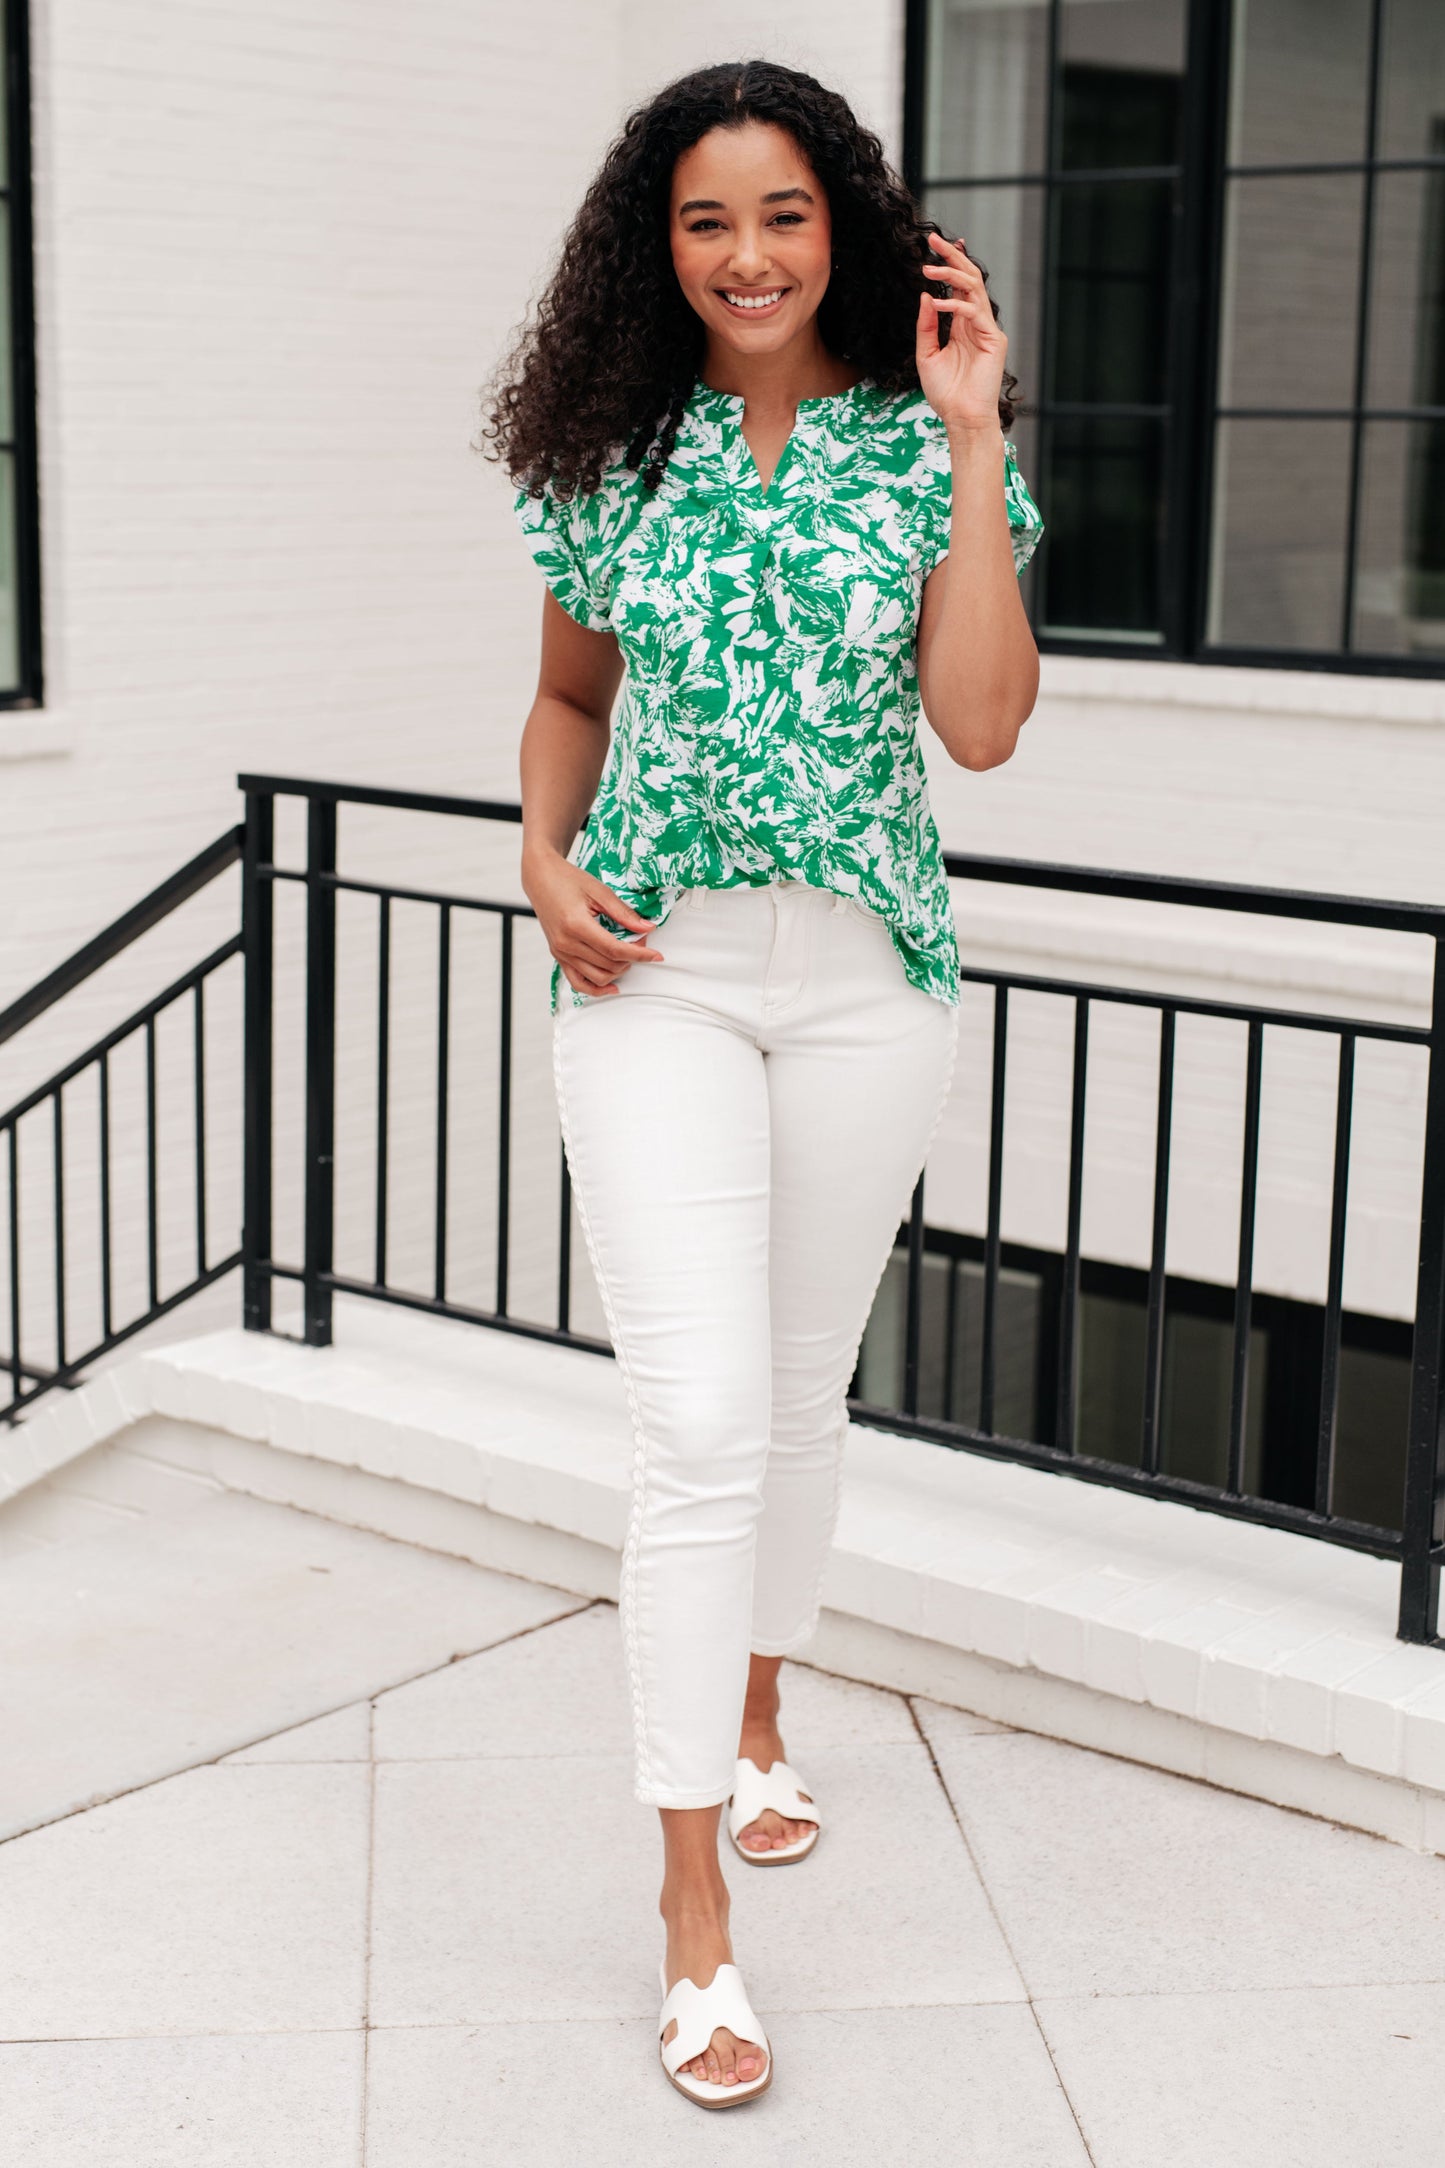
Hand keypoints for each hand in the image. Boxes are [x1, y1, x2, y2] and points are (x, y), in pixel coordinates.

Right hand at [522, 847, 663, 997]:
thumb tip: (647, 928)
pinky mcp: (558, 956)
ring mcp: (560, 953)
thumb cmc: (568, 880)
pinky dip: (597, 988)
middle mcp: (566, 943)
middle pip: (608, 965)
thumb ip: (624, 913)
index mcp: (576, 925)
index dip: (639, 955)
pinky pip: (578, 983)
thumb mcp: (600, 891)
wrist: (541, 879)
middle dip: (631, 958)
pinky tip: (613, 985)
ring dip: (618, 971)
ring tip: (628, 956)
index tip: (656, 955)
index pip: (614, 950)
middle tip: (641, 943)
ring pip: (597, 978)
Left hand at [916, 232, 1006, 435]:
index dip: (951, 262)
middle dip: (951, 256)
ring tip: (927, 267)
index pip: (959, 285)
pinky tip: (936, 303)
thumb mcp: (926, 355)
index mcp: (962, 324)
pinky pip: (974, 312)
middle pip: (969, 278)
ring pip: (974, 288)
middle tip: (932, 238)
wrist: (961, 419)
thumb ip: (926, 326)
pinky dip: (955, 304)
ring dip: (950, 274)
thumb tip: (926, 295)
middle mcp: (977, 322)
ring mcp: (987, 329)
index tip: (935, 244)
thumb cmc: (945, 393)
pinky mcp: (994, 339)